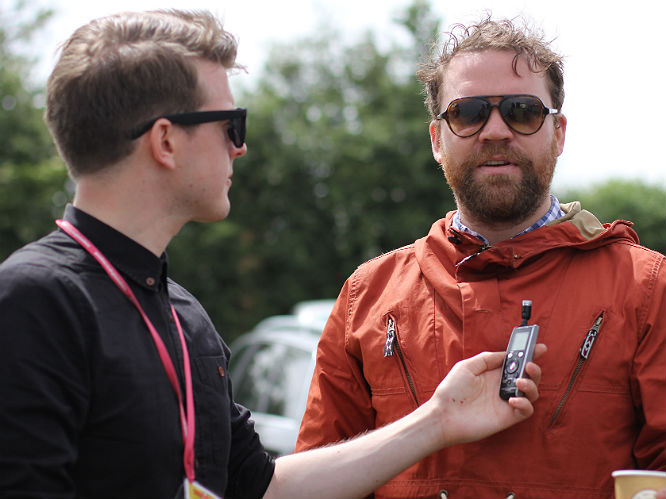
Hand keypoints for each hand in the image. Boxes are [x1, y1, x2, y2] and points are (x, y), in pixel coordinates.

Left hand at [429, 345, 545, 446]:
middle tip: (529, 365)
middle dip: (534, 369)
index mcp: (493, 373)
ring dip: (532, 385)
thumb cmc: (451, 390)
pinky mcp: (507, 417)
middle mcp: (502, 387)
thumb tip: (507, 354)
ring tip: (519, 381)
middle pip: (528, 377)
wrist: (443, 415)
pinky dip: (525, 404)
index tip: (541, 347)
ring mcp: (506, 402)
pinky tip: (512, 400)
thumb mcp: (467, 366)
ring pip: (532, 393)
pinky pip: (527, 410)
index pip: (516, 362)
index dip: (530, 354)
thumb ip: (488, 358)